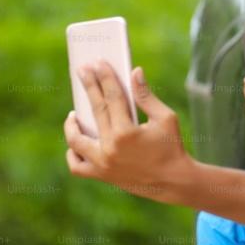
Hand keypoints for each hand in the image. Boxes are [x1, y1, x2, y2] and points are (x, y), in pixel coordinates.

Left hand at [63, 61, 193, 201]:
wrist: (173, 181)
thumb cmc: (171, 146)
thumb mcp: (165, 118)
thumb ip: (146, 96)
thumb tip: (135, 71)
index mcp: (126, 132)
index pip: (112, 97)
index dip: (105, 77)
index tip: (98, 62)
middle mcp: (110, 148)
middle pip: (95, 110)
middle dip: (89, 87)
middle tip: (82, 70)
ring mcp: (103, 163)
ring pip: (76, 140)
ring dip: (71, 125)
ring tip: (73, 114)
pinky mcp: (102, 175)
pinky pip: (77, 166)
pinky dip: (73, 153)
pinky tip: (77, 142)